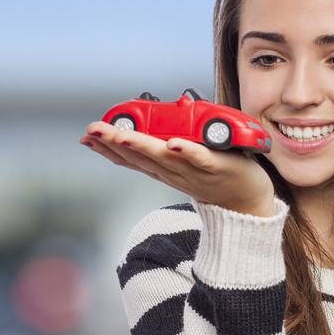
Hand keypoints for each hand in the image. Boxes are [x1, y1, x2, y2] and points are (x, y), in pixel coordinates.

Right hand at [80, 121, 276, 217]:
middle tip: (92, 131)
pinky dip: (187, 152)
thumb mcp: (182, 164)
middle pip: (140, 157)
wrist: (247, 205)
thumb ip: (164, 150)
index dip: (107, 148)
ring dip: (142, 146)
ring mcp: (194, 170)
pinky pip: (202, 158)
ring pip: (164, 157)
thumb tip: (148, 129)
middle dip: (113, 143)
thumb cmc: (215, 178)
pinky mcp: (219, 167)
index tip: (87, 136)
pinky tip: (173, 144)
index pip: (130, 158)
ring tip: (121, 136)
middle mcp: (174, 171)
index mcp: (164, 169)